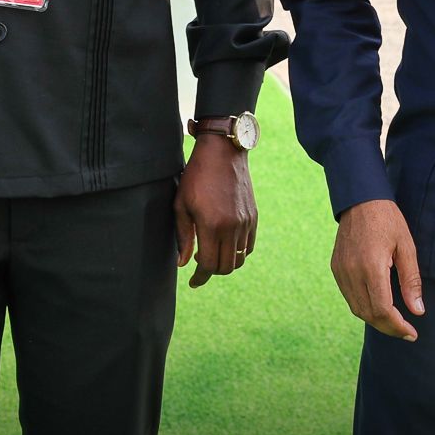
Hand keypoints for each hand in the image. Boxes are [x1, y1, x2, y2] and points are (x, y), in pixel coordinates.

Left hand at [175, 134, 256, 288]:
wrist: (223, 152)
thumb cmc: (196, 176)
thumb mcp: (181, 205)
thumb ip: (183, 236)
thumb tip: (183, 263)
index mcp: (212, 225)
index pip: (209, 265)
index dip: (200, 277)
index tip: (193, 281)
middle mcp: (233, 227)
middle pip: (226, 266)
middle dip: (212, 271)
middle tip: (199, 265)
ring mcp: (246, 222)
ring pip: (239, 258)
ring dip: (225, 262)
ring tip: (212, 252)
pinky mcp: (253, 216)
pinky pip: (249, 245)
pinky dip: (237, 252)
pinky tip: (225, 243)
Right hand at [331, 200, 422, 340]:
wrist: (360, 199)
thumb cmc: (388, 220)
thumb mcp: (407, 247)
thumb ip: (411, 281)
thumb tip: (417, 310)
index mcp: (371, 267)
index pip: (382, 310)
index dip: (397, 326)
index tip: (412, 333)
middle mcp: (352, 272)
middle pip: (368, 314)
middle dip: (388, 327)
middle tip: (406, 332)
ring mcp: (340, 271)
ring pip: (356, 309)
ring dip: (375, 320)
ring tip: (394, 322)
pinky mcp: (335, 268)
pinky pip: (349, 297)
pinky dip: (364, 307)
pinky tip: (378, 306)